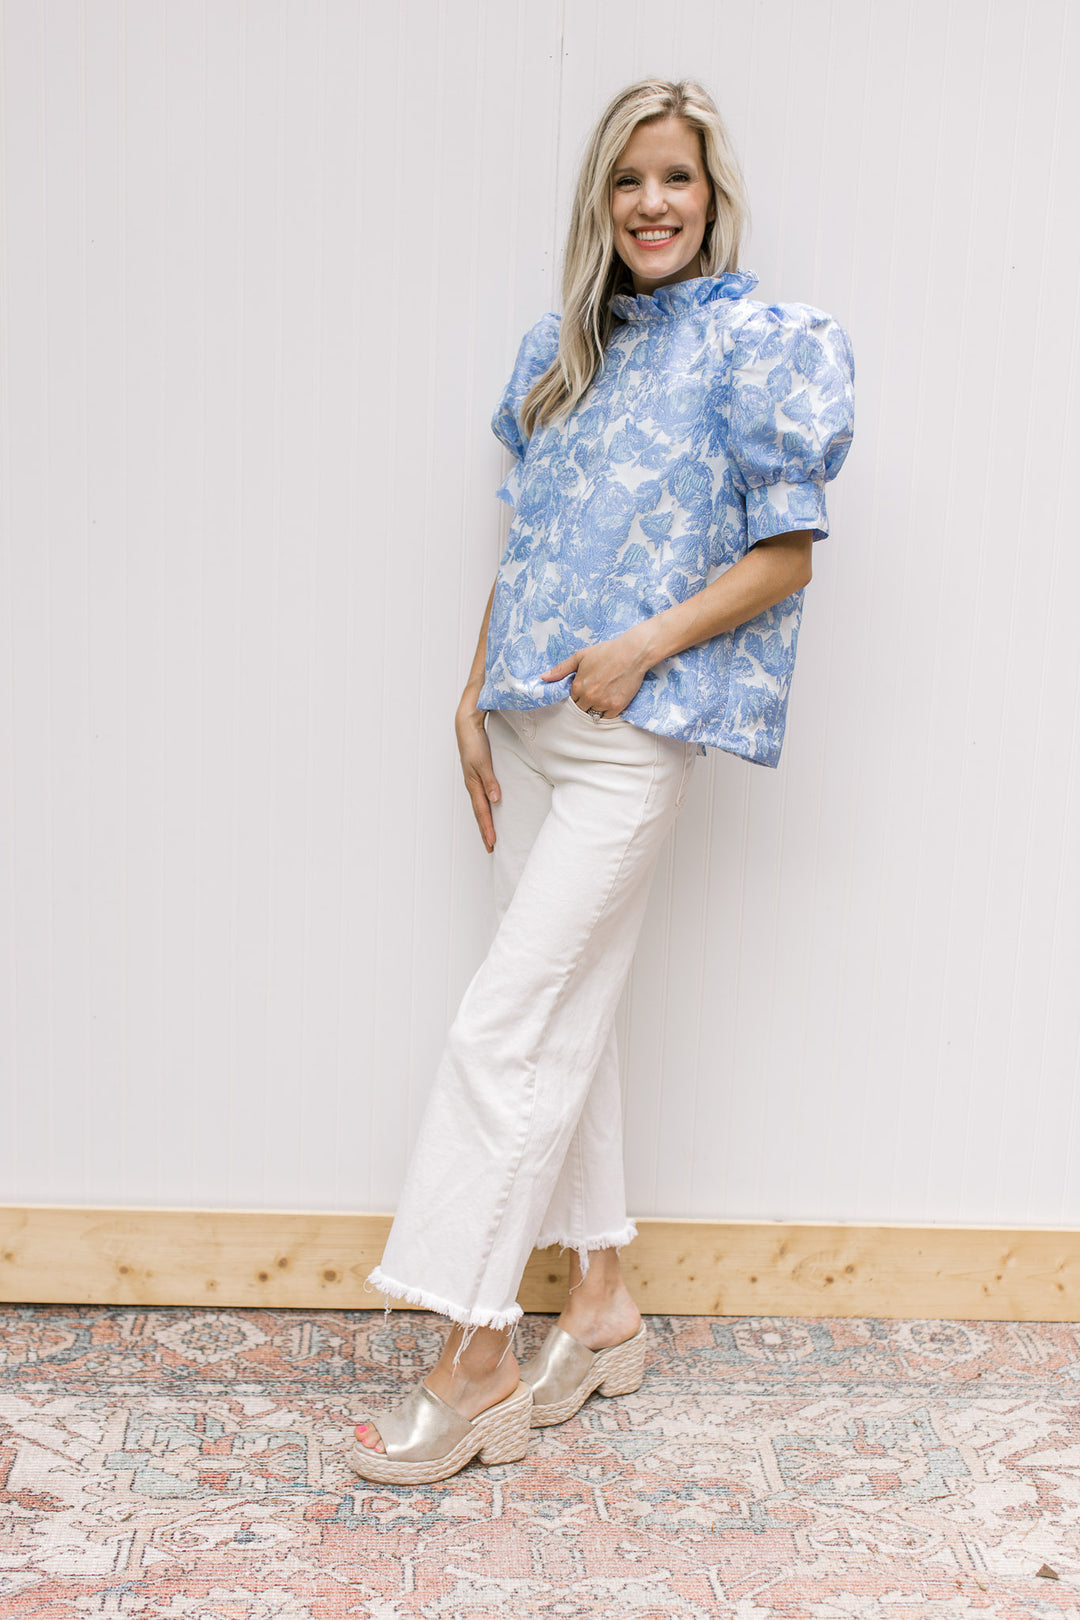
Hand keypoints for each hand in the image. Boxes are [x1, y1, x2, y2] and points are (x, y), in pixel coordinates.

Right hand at [455, 704, 500, 852]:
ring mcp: (473, 780)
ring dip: (484, 822)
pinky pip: (480, 797)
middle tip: (490, 848)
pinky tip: (489, 810)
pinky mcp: (476, 775)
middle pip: (480, 813)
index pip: (482, 812)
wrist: (465, 726)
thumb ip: (490, 780)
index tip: (492, 844)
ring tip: (489, 835)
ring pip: (480, 806)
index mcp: (473, 784)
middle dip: (485, 831)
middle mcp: (472, 785)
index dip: (487, 828)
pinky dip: (485, 809)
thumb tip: (495, 800)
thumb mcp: (482, 762)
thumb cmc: (474, 742)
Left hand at [541, 624, 651, 716]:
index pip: (571, 700)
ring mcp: (603, 703)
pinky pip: (608, 717)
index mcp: (578, 686)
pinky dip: (608, 711)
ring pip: (594, 714)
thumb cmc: (606, 651)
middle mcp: (589, 697)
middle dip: (585, 703)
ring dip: (596, 708)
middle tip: (595, 692)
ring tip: (604, 694)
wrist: (632, 652)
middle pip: (581, 709)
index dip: (578, 695)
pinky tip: (611, 699)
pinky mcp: (617, 706)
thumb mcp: (580, 656)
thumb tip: (543, 677)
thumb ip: (561, 669)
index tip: (586, 688)